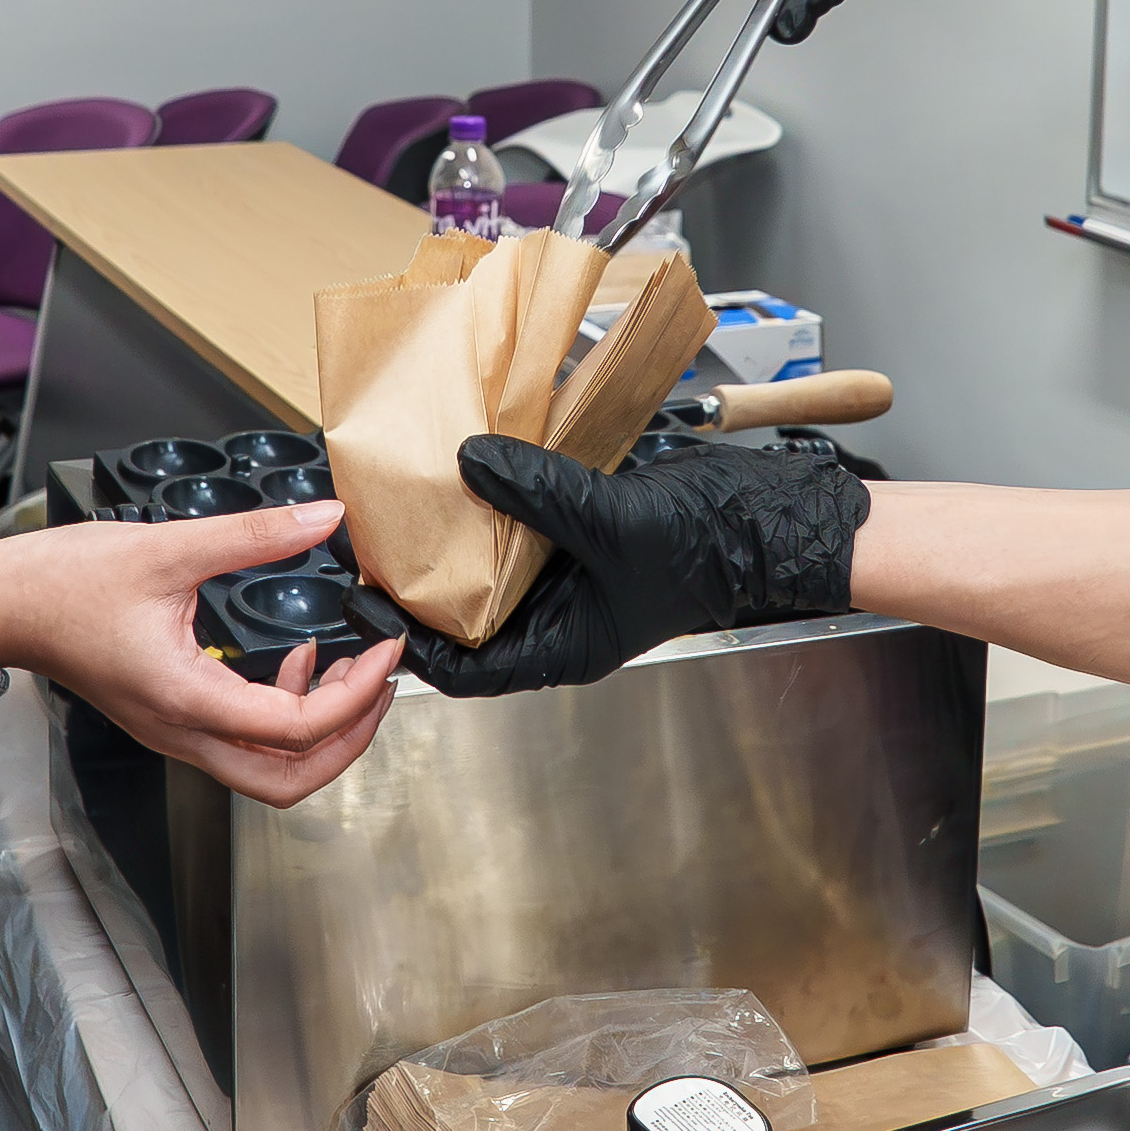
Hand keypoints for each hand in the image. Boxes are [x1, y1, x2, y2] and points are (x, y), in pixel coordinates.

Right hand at [0, 501, 401, 804]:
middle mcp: (182, 731)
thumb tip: (321, 520)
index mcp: (187, 699)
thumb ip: (253, 535)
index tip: (385, 651)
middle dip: (349, 740)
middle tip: (381, 685)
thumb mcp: (167, 548)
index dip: (357, 694)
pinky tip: (293, 662)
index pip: (298, 728)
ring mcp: (173, 732)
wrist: (0, 606)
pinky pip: (241, 743)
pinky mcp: (167, 719)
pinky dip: (282, 717)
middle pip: (289, 781)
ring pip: (266, 771)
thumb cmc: (60, 585)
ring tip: (350, 674)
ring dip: (319, 733)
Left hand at [404, 437, 869, 695]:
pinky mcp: (574, 532)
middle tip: (370, 543)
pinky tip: (461, 465)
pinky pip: (518, 521)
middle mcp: (554, 618)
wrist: (765, 516)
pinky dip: (490, 498)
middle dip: (419, 585)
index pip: (464, 669)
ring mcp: (563, 575)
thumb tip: (466, 461)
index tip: (364, 604)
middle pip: (466, 616)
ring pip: (487, 565)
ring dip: (451, 535)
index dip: (409, 645)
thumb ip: (537, 493)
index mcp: (561, 648)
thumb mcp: (611, 523)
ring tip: (401, 502)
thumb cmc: (704, 547)